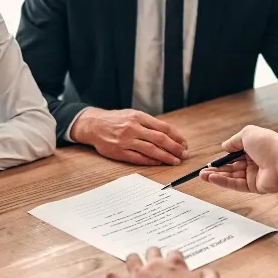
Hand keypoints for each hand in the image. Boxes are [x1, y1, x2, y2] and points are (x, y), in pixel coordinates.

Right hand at [71, 108, 188, 165]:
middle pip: (160, 139)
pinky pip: (139, 158)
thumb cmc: (116, 120)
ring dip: (166, 157)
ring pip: (151, 150)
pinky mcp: (119, 152)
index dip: (176, 137)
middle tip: (184, 154)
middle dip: (175, 148)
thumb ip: (148, 123)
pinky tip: (159, 163)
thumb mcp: (132, 115)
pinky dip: (151, 161)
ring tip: (175, 161)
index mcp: (138, 117)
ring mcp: (126, 140)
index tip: (184, 143)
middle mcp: (133, 128)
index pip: (163, 127)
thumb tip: (169, 135)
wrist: (93, 125)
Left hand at [106, 247, 221, 277]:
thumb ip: (211, 275)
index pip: (174, 253)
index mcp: (175, 264)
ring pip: (132, 260)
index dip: (175, 258)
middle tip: (154, 258)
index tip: (175, 262)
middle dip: (153, 254)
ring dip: (133, 261)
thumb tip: (208, 271)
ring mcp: (139, 275)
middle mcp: (155, 265)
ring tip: (134, 262)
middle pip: (152, 251)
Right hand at [198, 125, 277, 193]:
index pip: (234, 154)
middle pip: (231, 167)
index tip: (211, 161)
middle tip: (203, 171)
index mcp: (254, 148)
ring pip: (232, 176)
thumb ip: (234, 141)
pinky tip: (212, 179)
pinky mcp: (255, 187)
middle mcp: (254, 162)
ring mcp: (254, 175)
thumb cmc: (268, 144)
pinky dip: (223, 182)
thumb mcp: (247, 134)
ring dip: (217, 176)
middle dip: (216, 169)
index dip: (222, 158)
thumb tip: (224, 146)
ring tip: (202, 176)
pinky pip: (236, 184)